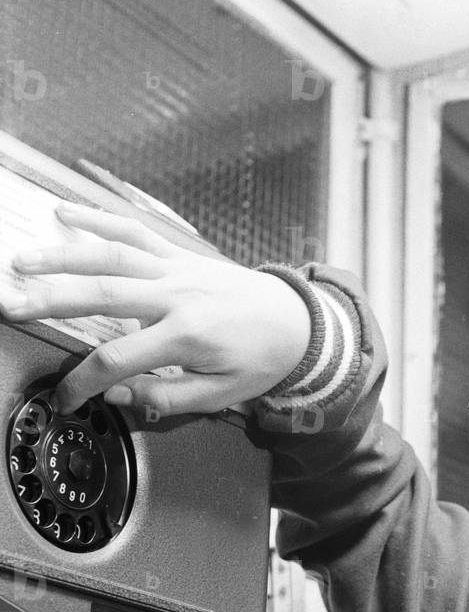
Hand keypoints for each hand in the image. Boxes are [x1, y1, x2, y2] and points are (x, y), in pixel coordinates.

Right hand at [0, 202, 310, 416]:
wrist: (296, 322)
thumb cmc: (261, 360)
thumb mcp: (223, 395)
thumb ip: (168, 398)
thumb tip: (119, 394)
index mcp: (187, 337)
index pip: (118, 360)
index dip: (84, 381)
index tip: (66, 397)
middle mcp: (177, 296)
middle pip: (102, 296)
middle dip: (51, 301)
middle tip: (11, 305)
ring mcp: (176, 270)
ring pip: (111, 256)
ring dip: (62, 256)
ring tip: (21, 262)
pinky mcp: (179, 255)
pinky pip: (135, 232)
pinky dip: (99, 218)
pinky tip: (65, 213)